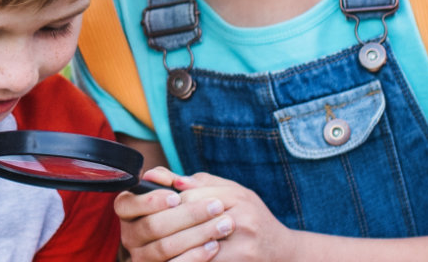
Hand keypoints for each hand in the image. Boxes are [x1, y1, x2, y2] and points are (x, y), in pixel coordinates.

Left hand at [116, 168, 296, 261]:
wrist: (282, 250)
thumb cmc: (251, 218)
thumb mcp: (231, 194)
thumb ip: (198, 183)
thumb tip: (161, 176)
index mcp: (236, 195)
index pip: (190, 195)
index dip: (166, 201)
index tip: (149, 207)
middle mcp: (242, 216)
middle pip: (191, 216)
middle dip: (166, 224)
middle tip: (145, 229)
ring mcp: (243, 241)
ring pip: (196, 243)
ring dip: (172, 247)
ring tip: (150, 249)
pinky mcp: (242, 259)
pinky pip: (206, 260)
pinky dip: (187, 260)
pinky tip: (171, 259)